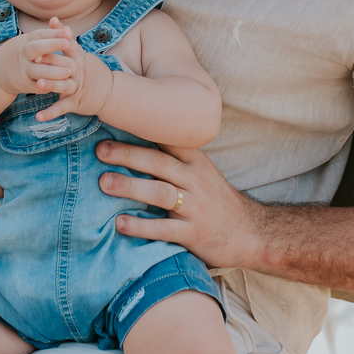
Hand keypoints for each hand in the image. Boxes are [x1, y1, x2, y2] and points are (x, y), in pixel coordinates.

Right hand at [0, 21, 74, 99]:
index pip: (40, 35)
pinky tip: (62, 85)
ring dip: (53, 71)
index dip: (54, 33)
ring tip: (68, 71)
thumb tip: (67, 29)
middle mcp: (23, 54)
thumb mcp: (28, 41)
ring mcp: (22, 70)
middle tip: (67, 43)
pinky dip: (49, 86)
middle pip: (35, 48)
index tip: (68, 32)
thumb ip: (47, 37)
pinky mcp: (24, 85)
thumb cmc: (21, 53)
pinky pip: (38, 86)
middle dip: (51, 45)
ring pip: (37, 70)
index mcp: (26, 41)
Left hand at [31, 27, 114, 121]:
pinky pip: (62, 108)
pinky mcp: (76, 102)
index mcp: (79, 59)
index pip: (71, 43)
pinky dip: (50, 113)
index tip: (52, 22)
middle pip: (64, 64)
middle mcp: (78, 72)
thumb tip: (60, 29)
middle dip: (50, 61)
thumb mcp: (84, 56)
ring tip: (37, 84)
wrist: (110, 93)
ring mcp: (77, 88)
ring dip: (51, 85)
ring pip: (63, 86)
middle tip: (34, 57)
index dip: (62, 33)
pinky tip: (38, 116)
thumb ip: (71, 46)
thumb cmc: (93, 72)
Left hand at [100, 143, 266, 271]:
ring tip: (103, 183)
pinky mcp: (194, 233)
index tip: (117, 119)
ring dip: (130, 186)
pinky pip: (164, 228)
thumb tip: (137, 142)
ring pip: (160, 192)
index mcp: (196, 162)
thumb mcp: (202, 173)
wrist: (252, 233)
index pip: (168, 139)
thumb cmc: (218, 202)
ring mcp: (196, 207)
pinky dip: (140, 226)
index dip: (143, 129)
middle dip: (128, 154)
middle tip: (100, 150)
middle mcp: (196, 180)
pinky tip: (120, 223)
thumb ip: (175, 159)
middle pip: (159, 162)